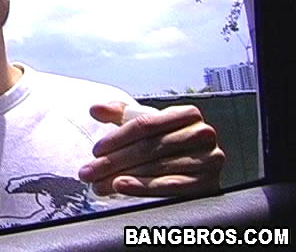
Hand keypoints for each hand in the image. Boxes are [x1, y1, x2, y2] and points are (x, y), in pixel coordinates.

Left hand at [78, 101, 224, 196]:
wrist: (195, 173)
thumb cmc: (165, 145)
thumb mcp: (146, 126)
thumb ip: (119, 114)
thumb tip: (95, 109)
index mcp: (187, 114)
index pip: (146, 124)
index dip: (117, 137)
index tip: (95, 151)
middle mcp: (202, 134)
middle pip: (148, 147)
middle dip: (113, 161)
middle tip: (88, 172)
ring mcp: (208, 160)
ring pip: (155, 167)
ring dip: (122, 176)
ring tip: (98, 184)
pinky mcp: (208, 184)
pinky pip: (170, 186)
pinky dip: (142, 187)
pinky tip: (121, 186)